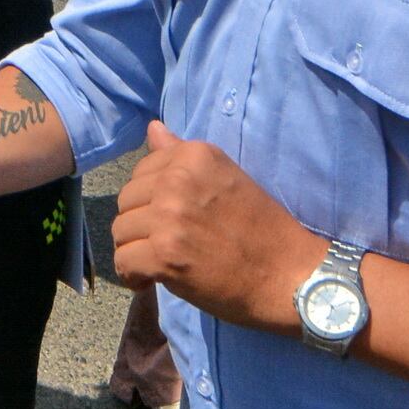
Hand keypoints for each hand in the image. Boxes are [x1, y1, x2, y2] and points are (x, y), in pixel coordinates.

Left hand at [110, 123, 319, 334]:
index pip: (142, 172)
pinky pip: (123, 262)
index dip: (152, 200)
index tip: (173, 219)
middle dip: (140, 225)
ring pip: (120, 232)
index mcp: (195, 156)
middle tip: (169, 243)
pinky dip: (132, 276)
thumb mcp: (225, 179)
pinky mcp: (164, 254)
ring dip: (136, 251)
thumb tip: (153, 128)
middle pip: (126, 201)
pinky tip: (152, 281)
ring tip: (163, 261)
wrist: (288, 276)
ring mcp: (169, 217)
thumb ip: (182, 155)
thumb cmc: (260, 230)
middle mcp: (178, 180)